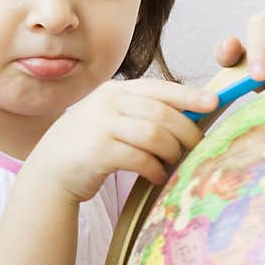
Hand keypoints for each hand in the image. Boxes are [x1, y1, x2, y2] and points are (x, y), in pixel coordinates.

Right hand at [25, 79, 219, 204]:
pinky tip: (157, 176)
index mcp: (115, 91)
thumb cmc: (89, 145)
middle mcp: (108, 103)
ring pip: (154, 135)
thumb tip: (190, 116)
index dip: (189, 96)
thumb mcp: (112, 118)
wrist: (51, 169)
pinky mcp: (98, 152)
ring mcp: (101, 126)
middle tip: (196, 146)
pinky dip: (155, 169)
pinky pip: (140, 158)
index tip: (213, 103)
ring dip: (171, 152)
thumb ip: (142, 113)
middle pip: (162, 113)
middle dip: (185, 131)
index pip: (160, 89)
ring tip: (173, 162)